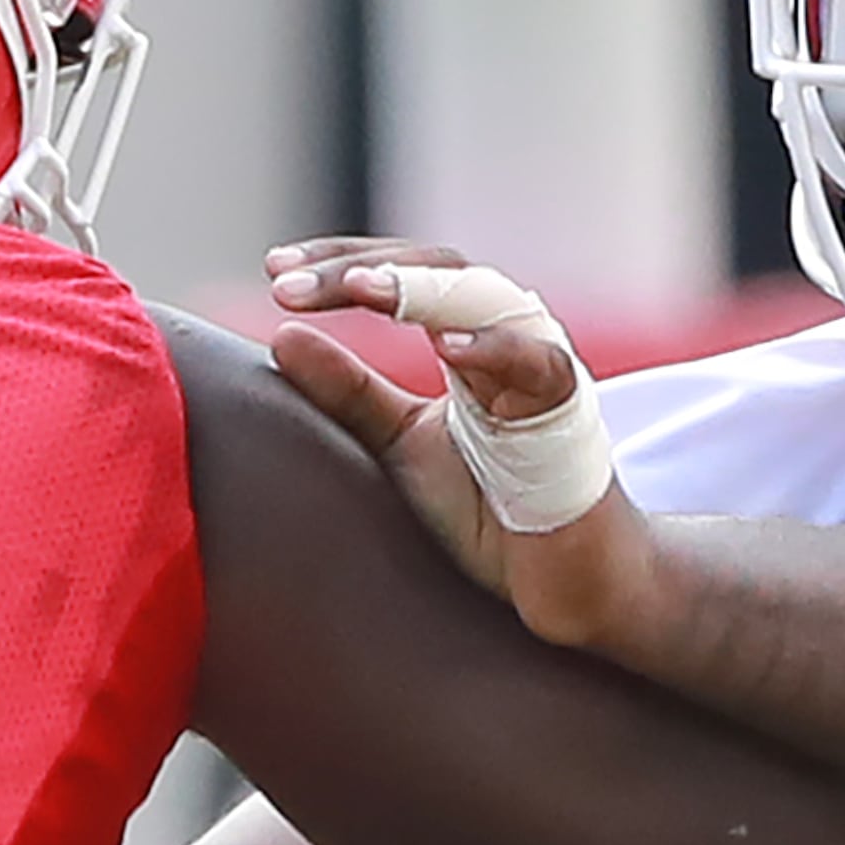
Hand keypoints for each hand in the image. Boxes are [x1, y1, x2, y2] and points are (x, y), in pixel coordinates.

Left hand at [264, 236, 664, 650]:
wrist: (560, 580)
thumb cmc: (490, 508)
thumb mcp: (399, 444)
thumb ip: (348, 394)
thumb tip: (281, 337)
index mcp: (464, 335)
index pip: (401, 270)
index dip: (338, 263)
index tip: (274, 271)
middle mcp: (505, 333)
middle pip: (435, 265)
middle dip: (359, 269)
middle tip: (287, 284)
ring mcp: (540, 364)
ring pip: (483, 296)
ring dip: (420, 288)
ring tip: (360, 291)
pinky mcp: (570, 410)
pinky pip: (537, 364)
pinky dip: (494, 350)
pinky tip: (445, 348)